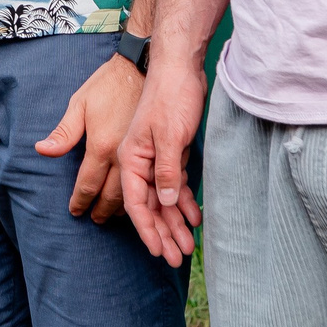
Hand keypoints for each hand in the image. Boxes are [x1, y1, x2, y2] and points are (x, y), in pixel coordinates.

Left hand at [34, 47, 145, 222]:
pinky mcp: (154, 149)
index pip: (88, 185)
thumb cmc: (107, 85)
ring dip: (121, 208)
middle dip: (101, 210)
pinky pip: (149, 182)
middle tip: (94, 219)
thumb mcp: (79, 104)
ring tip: (113, 214)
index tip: (75, 211)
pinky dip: (142, 196)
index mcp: (100, 147)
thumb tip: (41, 150)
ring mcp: (140, 154)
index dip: (80, 201)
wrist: (140, 68)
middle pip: (111, 196)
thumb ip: (63, 134)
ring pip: (132, 193)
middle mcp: (121, 156)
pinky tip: (138, 199)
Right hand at [119, 56, 206, 264]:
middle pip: (150, 206)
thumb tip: (166, 201)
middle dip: (163, 234)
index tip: (156, 251)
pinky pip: (176, 184)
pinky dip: (185, 202)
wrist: (181, 67)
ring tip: (188, 247)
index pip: (135, 202)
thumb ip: (166, 169)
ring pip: (164, 199)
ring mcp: (156, 158)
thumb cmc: (171, 95)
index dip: (146, 229)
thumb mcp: (170, 134)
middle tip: (176, 259)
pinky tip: (195, 218)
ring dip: (175, 223)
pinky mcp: (171, 153)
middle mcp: (140, 161)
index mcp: (131, 157)